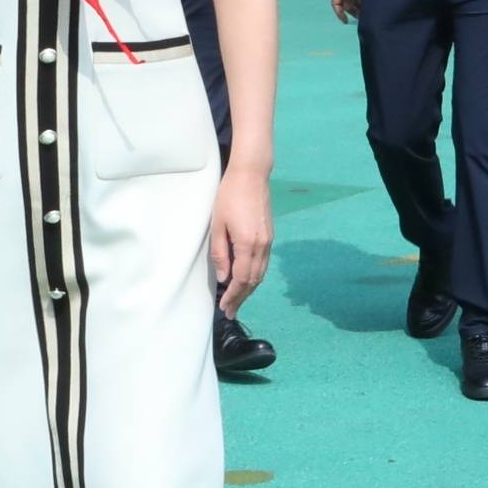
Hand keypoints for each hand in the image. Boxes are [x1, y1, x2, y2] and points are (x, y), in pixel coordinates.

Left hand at [208, 167, 272, 311]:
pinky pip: (263, 264)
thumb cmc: (229, 196)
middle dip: (241, 298)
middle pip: (253, 280)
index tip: (225, 308)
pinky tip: (246, 280)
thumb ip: (220, 253)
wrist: (252, 175)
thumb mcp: (218, 224)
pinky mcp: (269, 236)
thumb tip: (224, 278)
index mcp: (248, 244)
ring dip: (249, 289)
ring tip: (237, 300)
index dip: (233, 296)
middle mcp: (262, 246)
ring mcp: (268, 241)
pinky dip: (254, 276)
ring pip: (261, 274)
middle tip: (230, 311)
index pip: (241, 279)